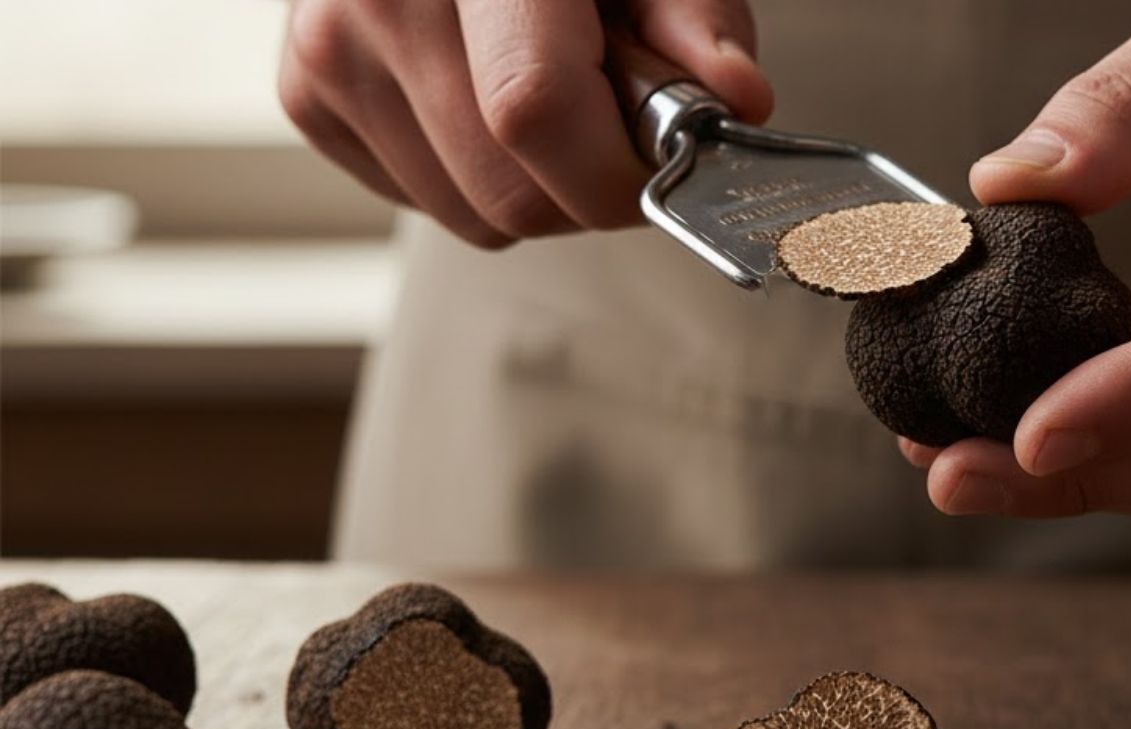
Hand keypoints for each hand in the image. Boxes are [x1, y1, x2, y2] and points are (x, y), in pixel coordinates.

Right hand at [278, 0, 771, 247]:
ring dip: (531, 187)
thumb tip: (735, 99)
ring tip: (540, 93)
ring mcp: (328, 50)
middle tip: (609, 120)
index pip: (533, 110)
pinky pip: (423, 200)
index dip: (611, 171)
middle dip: (583, 188)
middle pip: (507, 192)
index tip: (661, 167)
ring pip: (469, 216)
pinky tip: (479, 99)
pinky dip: (473, 176)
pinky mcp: (306, 96)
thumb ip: (695, 17)